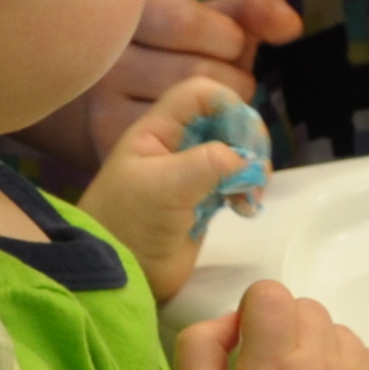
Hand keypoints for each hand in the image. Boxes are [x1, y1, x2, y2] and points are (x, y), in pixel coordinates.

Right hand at [71, 0, 304, 163]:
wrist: (143, 109)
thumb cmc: (188, 56)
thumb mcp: (217, 23)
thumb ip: (254, 11)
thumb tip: (291, 26)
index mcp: (130, 19)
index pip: (183, 22)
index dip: (226, 37)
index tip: (231, 44)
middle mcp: (107, 63)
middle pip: (197, 73)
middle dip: (233, 78)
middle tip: (223, 82)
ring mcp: (106, 109)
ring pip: (194, 114)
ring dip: (226, 112)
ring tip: (212, 106)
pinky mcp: (120, 150)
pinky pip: (189, 149)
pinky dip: (217, 144)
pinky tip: (205, 133)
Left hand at [80, 76, 264, 298]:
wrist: (114, 275)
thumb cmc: (127, 224)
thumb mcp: (163, 187)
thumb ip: (206, 164)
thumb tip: (246, 160)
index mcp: (158, 132)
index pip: (199, 94)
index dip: (227, 104)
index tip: (243, 138)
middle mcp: (176, 146)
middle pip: (226, 120)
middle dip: (248, 141)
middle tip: (254, 171)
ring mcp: (190, 173)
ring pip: (236, 152)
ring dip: (253, 169)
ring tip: (249, 197)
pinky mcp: (203, 200)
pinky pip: (237, 181)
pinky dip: (249, 190)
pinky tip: (245, 209)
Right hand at [174, 280, 368, 369]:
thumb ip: (201, 340)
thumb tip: (235, 317)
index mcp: (273, 363)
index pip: (271, 294)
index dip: (254, 310)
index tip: (249, 342)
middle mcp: (322, 367)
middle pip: (307, 307)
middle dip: (285, 327)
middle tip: (271, 367)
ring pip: (338, 330)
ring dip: (317, 344)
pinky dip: (349, 364)